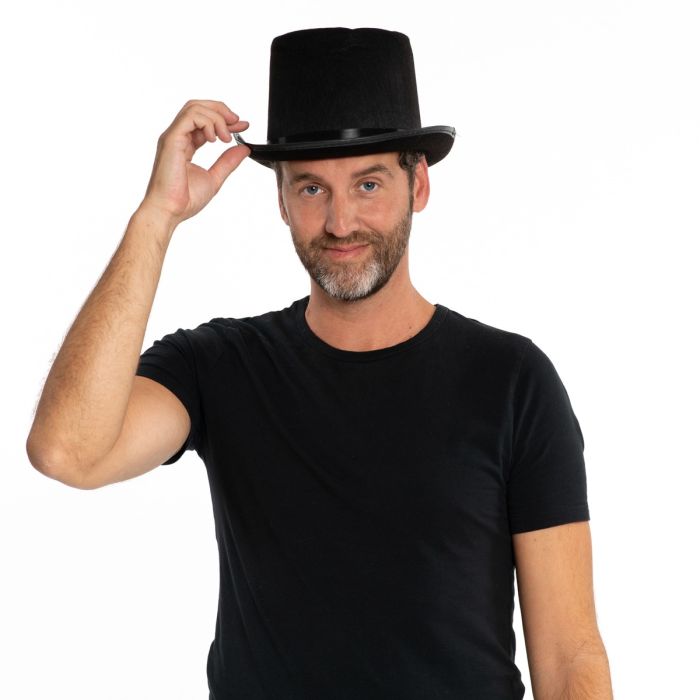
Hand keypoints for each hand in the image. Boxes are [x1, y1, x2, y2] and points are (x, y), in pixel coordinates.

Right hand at [141, 100, 249, 225]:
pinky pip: (190, 117)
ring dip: (216, 118)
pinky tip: (215, 139)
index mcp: (186, 145)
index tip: (243, 126)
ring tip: (226, 137)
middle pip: (198, 107)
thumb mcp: (214, 177)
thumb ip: (228, 162)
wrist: (170, 210)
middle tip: (237, 123)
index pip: (206, 122)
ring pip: (194, 108)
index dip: (226, 120)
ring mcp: (173, 137)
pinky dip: (207, 122)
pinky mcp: (171, 139)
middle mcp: (178, 137)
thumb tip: (244, 148)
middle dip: (221, 110)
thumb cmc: (184, 200)